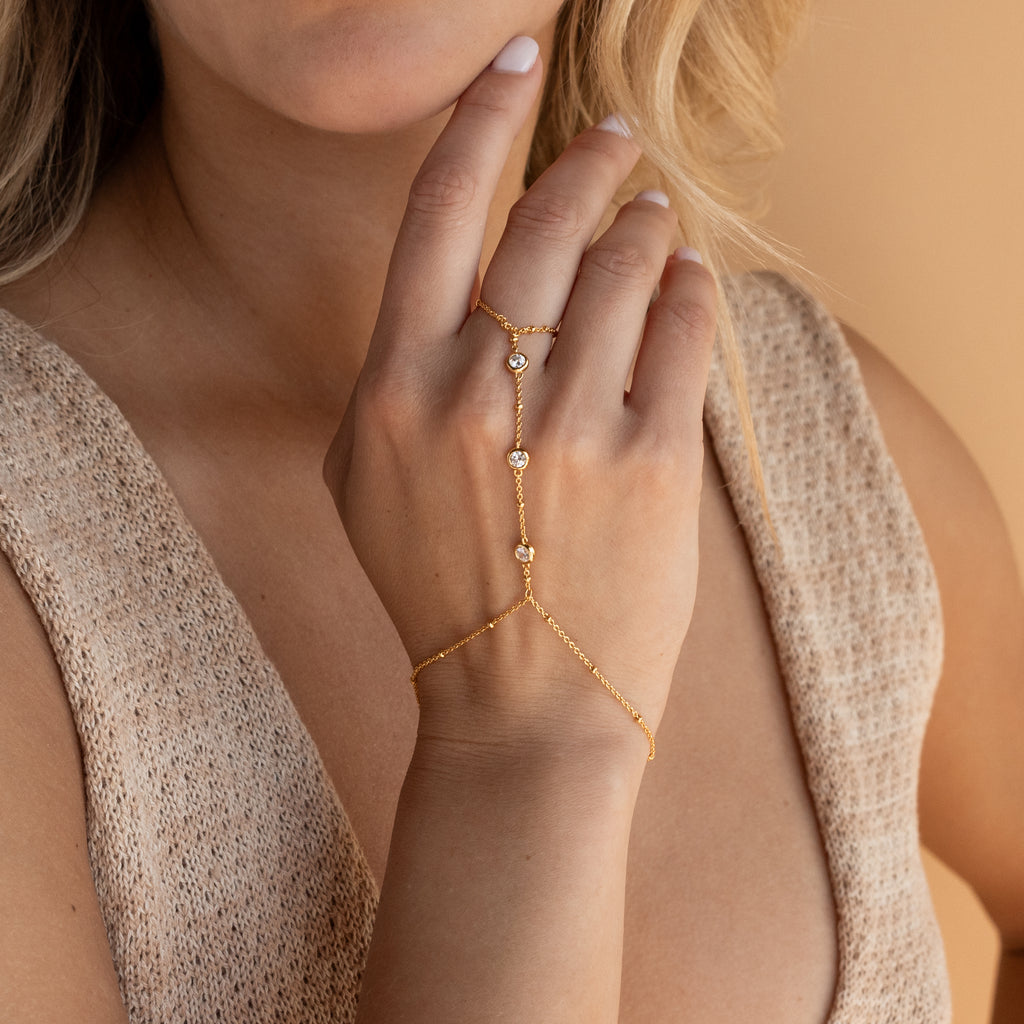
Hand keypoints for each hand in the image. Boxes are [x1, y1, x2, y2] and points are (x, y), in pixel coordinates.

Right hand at [325, 38, 716, 763]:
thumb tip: (451, 293)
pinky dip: (693, 289)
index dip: (479, 119)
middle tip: (613, 142)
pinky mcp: (652, 465)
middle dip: (588, 161)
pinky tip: (688, 277)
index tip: (512, 61)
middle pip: (545, 224)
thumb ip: (387, 379)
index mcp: (395, 388)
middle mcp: (479, 395)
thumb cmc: (436, 589)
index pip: (440, 212)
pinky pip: (685, 336)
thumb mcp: (362, 483)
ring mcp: (569, 429)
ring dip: (645, 222)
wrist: (517, 702)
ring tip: (652, 214)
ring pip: (626, 268)